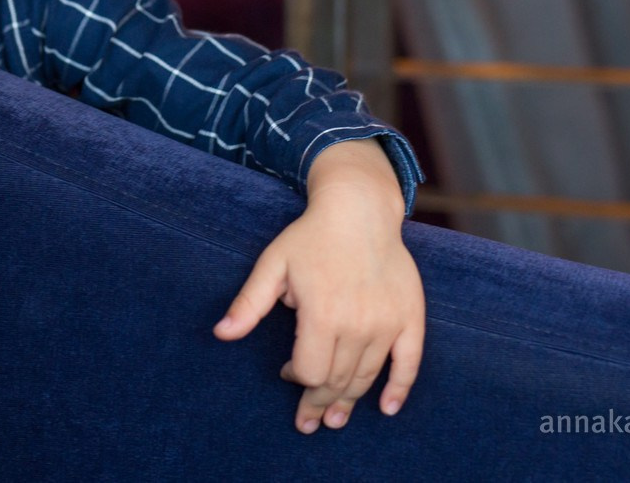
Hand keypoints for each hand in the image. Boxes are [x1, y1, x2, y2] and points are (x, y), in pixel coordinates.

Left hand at [212, 142, 424, 432]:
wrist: (359, 209)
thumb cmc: (310, 237)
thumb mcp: (272, 265)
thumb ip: (249, 303)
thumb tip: (220, 334)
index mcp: (322, 314)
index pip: (308, 370)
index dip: (294, 377)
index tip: (285, 371)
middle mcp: (358, 324)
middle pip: (336, 380)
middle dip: (319, 403)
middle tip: (309, 421)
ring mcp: (387, 323)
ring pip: (366, 376)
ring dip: (349, 402)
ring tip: (335, 419)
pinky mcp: (409, 318)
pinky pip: (408, 364)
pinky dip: (398, 389)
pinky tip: (386, 408)